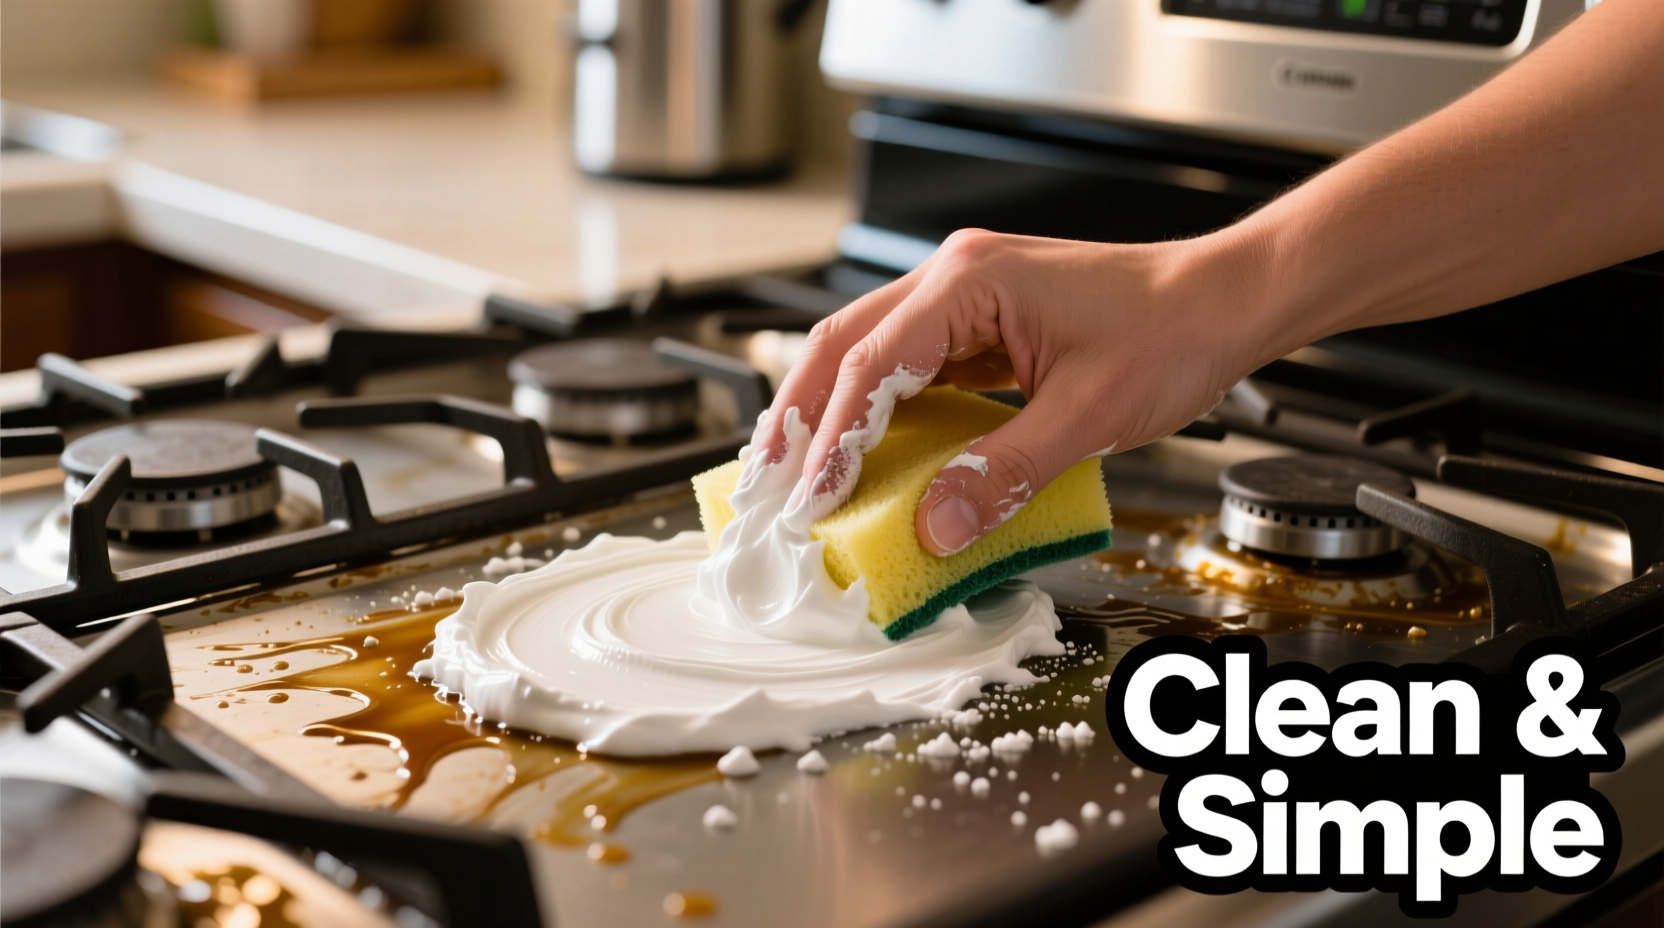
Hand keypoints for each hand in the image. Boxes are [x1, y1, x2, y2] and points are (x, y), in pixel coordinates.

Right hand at [758, 228, 1281, 556]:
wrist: (1224, 301)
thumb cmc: (1172, 332)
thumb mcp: (1090, 414)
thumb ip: (1006, 471)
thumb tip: (939, 525)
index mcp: (969, 280)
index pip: (872, 363)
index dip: (833, 436)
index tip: (810, 497)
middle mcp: (953, 277)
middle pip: (841, 344)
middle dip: (798, 417)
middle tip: (766, 486)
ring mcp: (962, 297)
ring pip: (863, 351)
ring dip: (826, 412)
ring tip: (794, 475)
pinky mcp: (977, 324)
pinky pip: (905, 366)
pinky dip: (872, 411)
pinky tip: (860, 453)